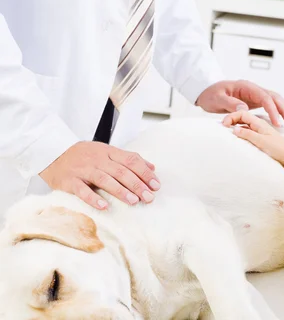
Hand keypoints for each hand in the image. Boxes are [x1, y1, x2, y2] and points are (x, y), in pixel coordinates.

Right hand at [39, 141, 160, 209]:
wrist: (52, 153)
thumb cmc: (84, 156)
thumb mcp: (107, 152)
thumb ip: (129, 159)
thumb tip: (152, 167)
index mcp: (108, 152)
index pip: (131, 160)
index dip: (145, 172)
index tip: (156, 185)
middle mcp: (98, 160)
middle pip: (121, 171)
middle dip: (138, 185)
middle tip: (149, 197)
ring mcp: (83, 170)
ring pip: (105, 179)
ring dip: (121, 191)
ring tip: (134, 201)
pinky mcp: (70, 181)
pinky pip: (82, 190)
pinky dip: (93, 198)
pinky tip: (104, 206)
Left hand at [196, 80, 283, 126]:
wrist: (206, 90)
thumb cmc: (210, 94)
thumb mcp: (217, 99)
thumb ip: (231, 103)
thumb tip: (245, 110)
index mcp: (246, 87)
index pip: (264, 97)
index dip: (272, 109)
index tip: (277, 122)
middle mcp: (253, 89)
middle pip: (274, 97)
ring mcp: (255, 94)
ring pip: (275, 100)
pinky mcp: (255, 100)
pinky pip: (271, 104)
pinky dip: (279, 111)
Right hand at [222, 111, 283, 166]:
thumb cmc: (279, 150)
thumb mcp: (261, 141)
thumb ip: (248, 134)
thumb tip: (234, 129)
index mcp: (259, 123)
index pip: (242, 113)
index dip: (231, 117)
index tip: (223, 125)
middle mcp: (259, 125)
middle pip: (242, 118)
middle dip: (232, 120)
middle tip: (222, 127)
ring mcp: (260, 132)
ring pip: (244, 125)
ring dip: (235, 126)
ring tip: (226, 132)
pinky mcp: (261, 139)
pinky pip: (248, 132)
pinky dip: (241, 133)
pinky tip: (237, 139)